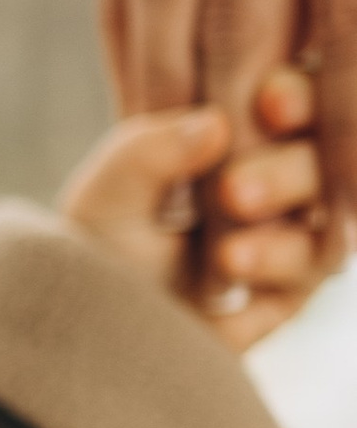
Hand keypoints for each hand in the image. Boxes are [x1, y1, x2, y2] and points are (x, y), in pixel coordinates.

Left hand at [59, 71, 339, 351]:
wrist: (95, 332)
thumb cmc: (97, 251)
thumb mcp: (105, 199)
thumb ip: (148, 153)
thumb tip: (213, 122)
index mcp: (238, 133)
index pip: (291, 98)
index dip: (295, 94)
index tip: (268, 103)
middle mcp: (278, 174)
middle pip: (326, 155)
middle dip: (287, 170)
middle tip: (232, 192)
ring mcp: (294, 230)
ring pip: (332, 214)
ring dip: (284, 232)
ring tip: (227, 253)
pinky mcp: (295, 287)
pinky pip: (313, 268)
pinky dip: (277, 266)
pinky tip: (231, 272)